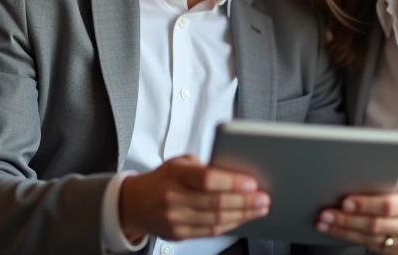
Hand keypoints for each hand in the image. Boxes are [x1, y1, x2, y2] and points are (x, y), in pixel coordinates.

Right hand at [118, 154, 269, 240]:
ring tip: (258, 208)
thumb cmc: (163, 179)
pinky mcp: (178, 234)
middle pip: (215, 203)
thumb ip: (204, 166)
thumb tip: (235, 172)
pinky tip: (242, 219)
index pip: (206, 179)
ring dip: (242, 215)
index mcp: (175, 174)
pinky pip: (209, 232)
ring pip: (215, 220)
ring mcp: (174, 219)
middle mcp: (173, 197)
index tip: (251, 183)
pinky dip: (229, 225)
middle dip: (244, 201)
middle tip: (263, 198)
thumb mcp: (179, 163)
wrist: (134, 203)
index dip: (231, 182)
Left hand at [315, 171, 397, 254]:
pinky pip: (376, 249)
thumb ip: (395, 176)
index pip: (388, 206)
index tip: (344, 201)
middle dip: (347, 220)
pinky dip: (355, 240)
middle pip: (376, 226)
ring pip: (372, 241)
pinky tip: (339, 232)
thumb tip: (369, 174)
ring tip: (325, 224)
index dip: (365, 205)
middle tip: (325, 214)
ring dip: (345, 232)